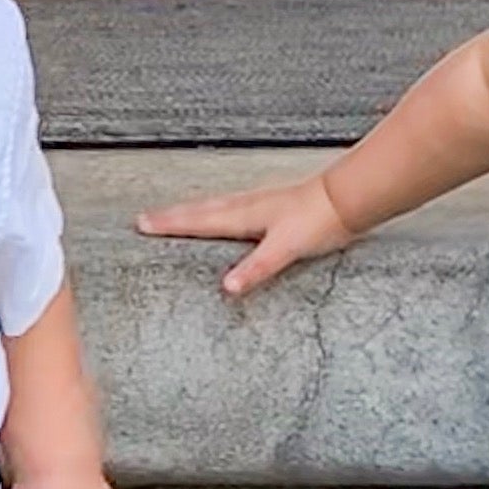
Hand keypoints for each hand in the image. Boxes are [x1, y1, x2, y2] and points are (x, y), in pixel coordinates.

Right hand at [137, 172, 359, 296]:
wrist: (347, 201)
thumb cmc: (318, 221)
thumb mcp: (285, 249)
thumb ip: (256, 268)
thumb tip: (227, 287)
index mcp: (243, 215)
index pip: (197, 222)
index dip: (169, 225)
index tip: (142, 225)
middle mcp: (246, 206)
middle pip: (199, 210)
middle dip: (170, 216)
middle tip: (144, 218)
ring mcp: (258, 204)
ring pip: (214, 206)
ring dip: (190, 210)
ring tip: (172, 214)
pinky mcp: (271, 206)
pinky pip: (231, 207)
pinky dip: (214, 210)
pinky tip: (222, 214)